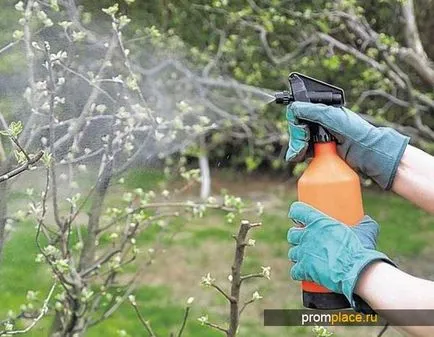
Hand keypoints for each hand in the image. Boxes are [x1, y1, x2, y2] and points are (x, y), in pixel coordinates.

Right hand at [285, 102, 409, 189]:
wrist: (371, 155)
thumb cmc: (358, 134)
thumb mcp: (335, 120)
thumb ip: (315, 112)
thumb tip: (295, 107)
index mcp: (323, 112)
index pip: (299, 113)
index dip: (296, 124)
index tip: (301, 134)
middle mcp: (320, 123)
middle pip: (297, 128)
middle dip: (296, 138)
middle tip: (300, 149)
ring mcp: (321, 137)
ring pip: (299, 140)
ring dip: (296, 148)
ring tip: (299, 156)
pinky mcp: (322, 151)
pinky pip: (304, 151)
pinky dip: (300, 154)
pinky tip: (302, 158)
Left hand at [287, 201, 393, 308]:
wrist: (357, 271)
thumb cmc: (360, 249)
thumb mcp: (365, 230)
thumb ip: (364, 223)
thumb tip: (366, 220)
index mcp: (317, 221)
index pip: (297, 210)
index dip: (297, 213)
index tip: (300, 218)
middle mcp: (307, 235)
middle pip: (292, 234)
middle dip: (297, 237)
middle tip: (307, 241)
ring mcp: (303, 253)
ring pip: (292, 252)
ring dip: (298, 255)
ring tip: (307, 258)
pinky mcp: (304, 269)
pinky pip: (294, 271)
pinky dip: (298, 273)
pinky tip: (304, 273)